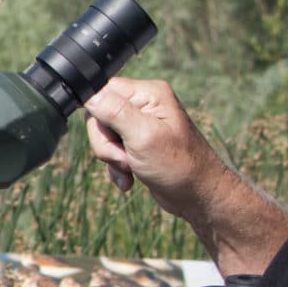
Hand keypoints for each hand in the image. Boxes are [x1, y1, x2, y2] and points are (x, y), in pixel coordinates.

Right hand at [84, 76, 229, 212]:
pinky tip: (129, 177)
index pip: (103, 91)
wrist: (197, 195)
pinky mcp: (137, 143)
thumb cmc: (179, 165)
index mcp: (149, 94)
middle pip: (100, 115)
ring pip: (103, 135)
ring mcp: (140, 124)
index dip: (99, 116)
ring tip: (129, 168)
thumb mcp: (143, 136)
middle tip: (125, 157)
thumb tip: (89, 95)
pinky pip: (112, 150)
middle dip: (106, 142)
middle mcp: (145, 105)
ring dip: (111, 158)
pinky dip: (117, 166)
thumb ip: (115, 112)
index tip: (114, 137)